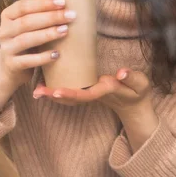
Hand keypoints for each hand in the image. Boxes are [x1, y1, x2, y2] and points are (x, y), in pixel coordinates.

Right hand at [0, 0, 75, 89]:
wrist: (10, 68)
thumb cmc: (26, 41)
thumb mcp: (28, 26)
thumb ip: (40, 16)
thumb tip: (68, 7)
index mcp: (8, 16)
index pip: (24, 6)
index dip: (43, 3)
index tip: (63, 2)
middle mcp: (4, 31)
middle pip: (26, 22)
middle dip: (50, 17)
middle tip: (70, 15)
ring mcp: (7, 49)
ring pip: (26, 39)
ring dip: (47, 34)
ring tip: (65, 31)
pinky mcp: (11, 65)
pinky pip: (27, 61)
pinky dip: (42, 57)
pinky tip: (56, 54)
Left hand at [32, 68, 151, 114]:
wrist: (134, 104)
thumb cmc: (137, 91)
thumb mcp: (140, 84)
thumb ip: (132, 78)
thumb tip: (121, 72)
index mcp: (105, 91)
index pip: (86, 94)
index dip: (71, 93)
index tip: (56, 91)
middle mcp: (94, 93)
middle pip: (71, 98)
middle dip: (54, 95)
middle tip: (37, 92)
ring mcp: (89, 93)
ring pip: (68, 97)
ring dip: (51, 94)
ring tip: (35, 90)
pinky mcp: (86, 89)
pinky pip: (69, 91)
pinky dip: (55, 90)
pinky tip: (43, 84)